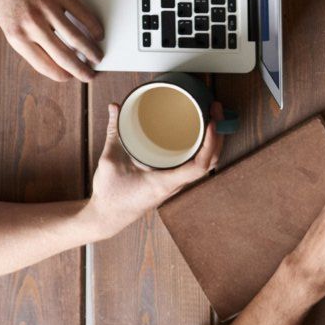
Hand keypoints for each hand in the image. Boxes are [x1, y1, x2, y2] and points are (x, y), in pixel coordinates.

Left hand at [0, 0, 104, 81]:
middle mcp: (33, 25)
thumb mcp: (6, 21)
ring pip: (76, 38)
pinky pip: (82, 14)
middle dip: (79, 70)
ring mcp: (48, 9)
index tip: (68, 77)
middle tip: (88, 75)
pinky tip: (97, 32)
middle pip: (63, 56)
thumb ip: (25, 39)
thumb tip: (46, 53)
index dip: (59, 75)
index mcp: (17, 36)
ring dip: (90, 51)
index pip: (43, 65)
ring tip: (97, 57)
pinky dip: (93, 26)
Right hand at [87, 101, 223, 237]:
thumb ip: (114, 131)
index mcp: (163, 182)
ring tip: (212, 115)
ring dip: (213, 141)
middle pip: (209, 162)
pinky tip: (199, 133)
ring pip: (204, 164)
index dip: (210, 143)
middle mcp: (174, 184)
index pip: (199, 166)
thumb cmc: (110, 196)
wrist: (107, 218)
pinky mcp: (170, 181)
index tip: (212, 122)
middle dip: (218, 135)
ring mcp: (174, 184)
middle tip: (215, 108)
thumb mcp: (110, 161)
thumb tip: (114, 107)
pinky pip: (194, 164)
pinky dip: (202, 147)